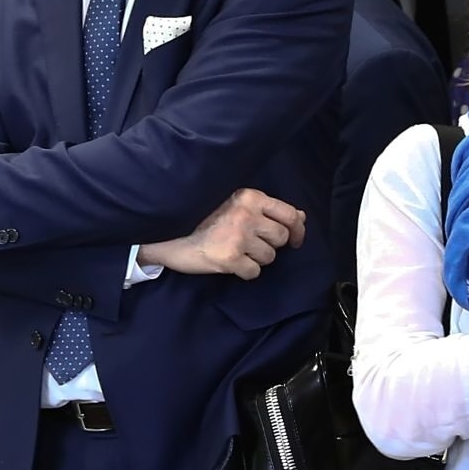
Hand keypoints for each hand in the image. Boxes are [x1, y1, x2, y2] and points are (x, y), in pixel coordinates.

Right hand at [141, 189, 305, 280]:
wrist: (167, 234)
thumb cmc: (201, 218)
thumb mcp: (236, 205)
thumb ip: (268, 210)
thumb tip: (301, 217)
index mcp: (249, 197)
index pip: (289, 214)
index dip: (297, 230)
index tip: (294, 240)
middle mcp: (246, 214)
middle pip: (280, 237)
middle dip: (270, 245)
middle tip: (250, 245)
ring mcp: (238, 236)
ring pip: (269, 257)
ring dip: (256, 259)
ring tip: (235, 251)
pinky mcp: (230, 258)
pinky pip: (253, 273)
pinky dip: (244, 272)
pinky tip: (229, 262)